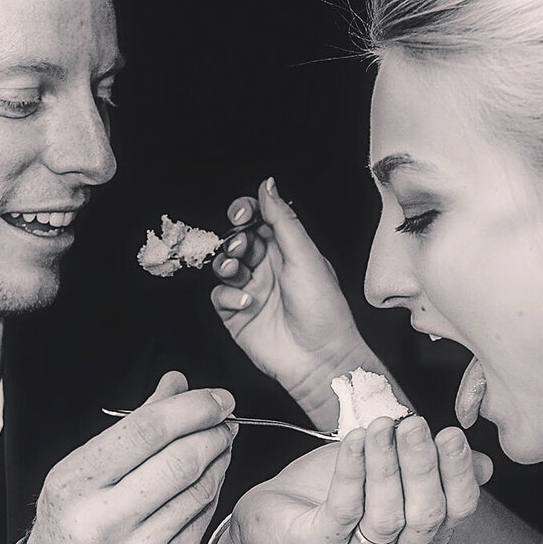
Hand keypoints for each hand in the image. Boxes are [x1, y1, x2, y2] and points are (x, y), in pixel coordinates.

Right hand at [27, 372, 236, 543]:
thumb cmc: (71, 524)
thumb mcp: (80, 471)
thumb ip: (132, 425)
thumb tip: (177, 383)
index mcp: (77, 485)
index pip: (146, 431)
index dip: (191, 408)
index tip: (216, 397)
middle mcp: (105, 521)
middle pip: (180, 461)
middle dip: (213, 431)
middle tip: (226, 418)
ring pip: (199, 491)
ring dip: (219, 459)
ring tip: (222, 442)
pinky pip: (202, 520)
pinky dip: (211, 492)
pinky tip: (210, 478)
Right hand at [210, 181, 369, 427]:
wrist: (320, 358)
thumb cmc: (323, 309)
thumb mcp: (306, 256)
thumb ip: (283, 220)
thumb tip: (268, 185)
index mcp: (287, 249)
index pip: (258, 219)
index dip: (246, 211)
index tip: (242, 213)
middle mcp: (268, 267)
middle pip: (236, 240)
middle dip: (234, 239)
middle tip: (243, 247)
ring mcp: (251, 290)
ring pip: (223, 266)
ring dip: (227, 264)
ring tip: (239, 272)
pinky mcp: (237, 315)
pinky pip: (219, 296)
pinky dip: (228, 296)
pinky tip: (247, 303)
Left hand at [226, 413, 491, 543]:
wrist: (275, 515)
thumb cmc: (335, 488)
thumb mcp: (391, 469)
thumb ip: (434, 465)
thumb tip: (485, 465)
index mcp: (425, 535)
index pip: (457, 508)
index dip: (458, 471)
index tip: (451, 432)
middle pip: (426, 515)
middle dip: (423, 465)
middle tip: (416, 424)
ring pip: (387, 515)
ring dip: (386, 465)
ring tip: (380, 426)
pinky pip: (343, 509)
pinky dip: (352, 471)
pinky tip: (355, 440)